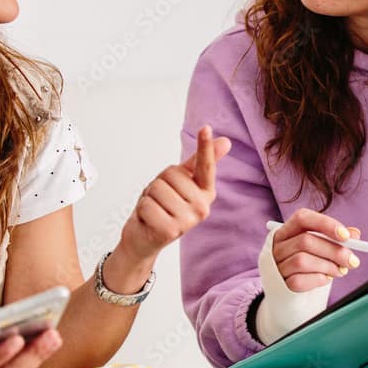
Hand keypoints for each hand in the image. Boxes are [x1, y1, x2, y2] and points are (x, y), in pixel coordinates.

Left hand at [119, 125, 230, 261]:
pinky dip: (142, 211)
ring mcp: (188, 221)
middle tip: (161, 200)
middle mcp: (202, 207)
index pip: (205, 166)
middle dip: (158, 184)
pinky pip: (147, 204)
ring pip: (157, 188)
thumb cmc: (162, 205)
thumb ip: (199, 161)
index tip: (206, 128)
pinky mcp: (171, 231)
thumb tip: (226, 142)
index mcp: (206, 192)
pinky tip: (149, 221)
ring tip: (155, 210)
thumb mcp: (179, 181)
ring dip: (149, 198)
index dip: (205, 146)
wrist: (144, 239)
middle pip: (171, 174)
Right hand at [270, 207, 361, 291]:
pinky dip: (318, 280)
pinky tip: (326, 279)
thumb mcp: (322, 246)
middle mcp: (278, 245)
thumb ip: (337, 238)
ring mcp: (276, 265)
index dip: (325, 224)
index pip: (302, 218)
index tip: (346, 236)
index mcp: (287, 230)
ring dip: (328, 266)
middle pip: (305, 241)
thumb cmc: (310, 263)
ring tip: (340, 271)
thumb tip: (355, 234)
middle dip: (334, 251)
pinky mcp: (279, 284)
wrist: (295, 291)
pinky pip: (298, 281)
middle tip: (353, 260)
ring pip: (302, 261)